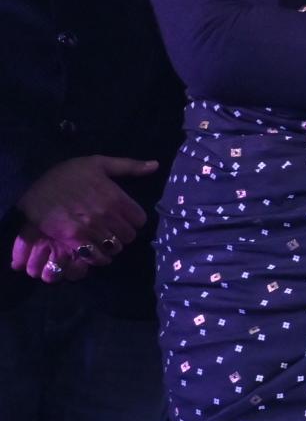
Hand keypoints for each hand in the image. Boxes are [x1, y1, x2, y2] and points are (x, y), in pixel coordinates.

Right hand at [12, 154, 158, 272]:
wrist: (34, 187)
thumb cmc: (67, 174)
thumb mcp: (98, 163)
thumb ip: (128, 166)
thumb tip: (155, 165)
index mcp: (116, 197)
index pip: (140, 220)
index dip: (134, 221)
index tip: (125, 219)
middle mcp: (106, 214)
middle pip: (129, 236)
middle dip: (123, 234)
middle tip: (113, 231)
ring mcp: (90, 228)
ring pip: (115, 248)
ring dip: (111, 246)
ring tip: (103, 241)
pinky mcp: (73, 239)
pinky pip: (96, 256)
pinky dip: (98, 257)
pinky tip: (93, 250)